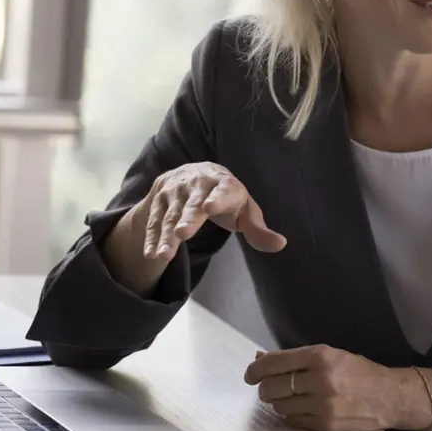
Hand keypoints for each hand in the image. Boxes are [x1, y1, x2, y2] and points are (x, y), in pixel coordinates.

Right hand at [138, 162, 285, 263]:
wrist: (194, 174)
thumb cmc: (228, 198)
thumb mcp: (246, 211)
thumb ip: (259, 230)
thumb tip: (281, 245)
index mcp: (225, 184)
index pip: (223, 191)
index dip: (218, 199)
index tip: (210, 208)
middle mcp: (198, 183)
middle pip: (192, 204)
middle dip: (187, 219)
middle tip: (182, 235)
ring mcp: (176, 191)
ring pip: (170, 215)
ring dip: (165, 236)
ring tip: (162, 256)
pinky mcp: (159, 199)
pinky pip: (153, 220)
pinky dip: (150, 237)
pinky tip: (150, 254)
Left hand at [244, 345, 401, 430]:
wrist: (388, 396)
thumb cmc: (358, 371)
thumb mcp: (330, 354)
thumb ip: (294, 357)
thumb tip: (259, 358)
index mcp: (320, 356)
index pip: (274, 363)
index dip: (255, 370)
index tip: (250, 374)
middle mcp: (320, 380)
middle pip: (271, 387)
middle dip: (265, 387)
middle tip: (271, 386)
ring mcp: (322, 405)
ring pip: (279, 406)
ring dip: (279, 401)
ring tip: (293, 396)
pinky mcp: (323, 425)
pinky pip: (292, 420)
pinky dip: (291, 413)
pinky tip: (303, 406)